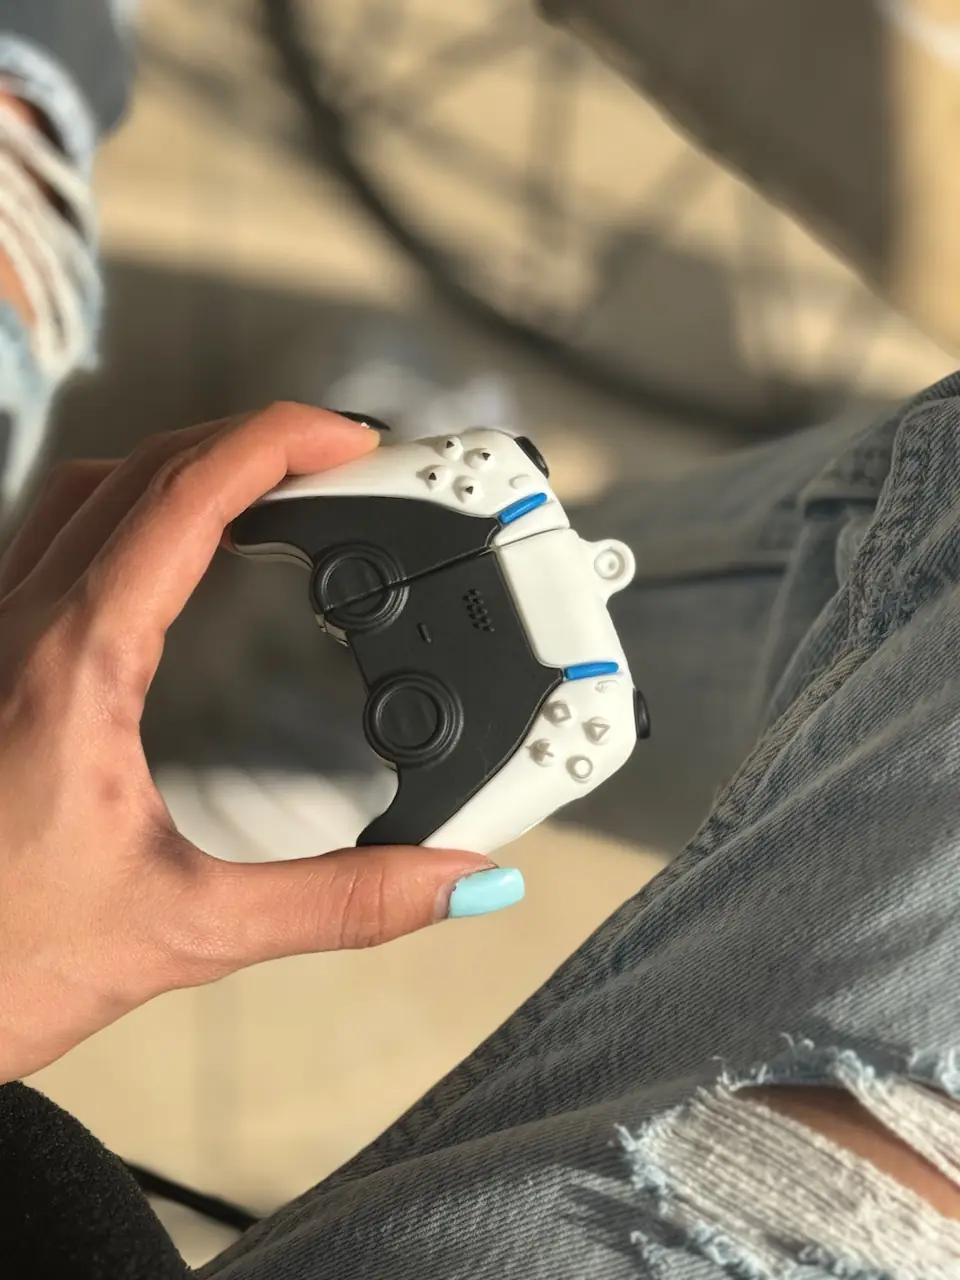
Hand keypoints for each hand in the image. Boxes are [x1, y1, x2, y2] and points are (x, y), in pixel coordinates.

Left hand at [0, 404, 519, 1083]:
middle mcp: (14, 632)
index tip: (349, 438)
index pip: (185, 498)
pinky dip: (126, 513)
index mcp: (71, 667)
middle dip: (246, 440)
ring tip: (262, 484)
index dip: (278, 443)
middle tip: (331, 456)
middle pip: (139, 469)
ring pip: (82, 493)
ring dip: (179, 464)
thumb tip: (452, 882)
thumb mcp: (187, 932)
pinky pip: (50, 542)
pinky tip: (165, 561)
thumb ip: (339, 903)